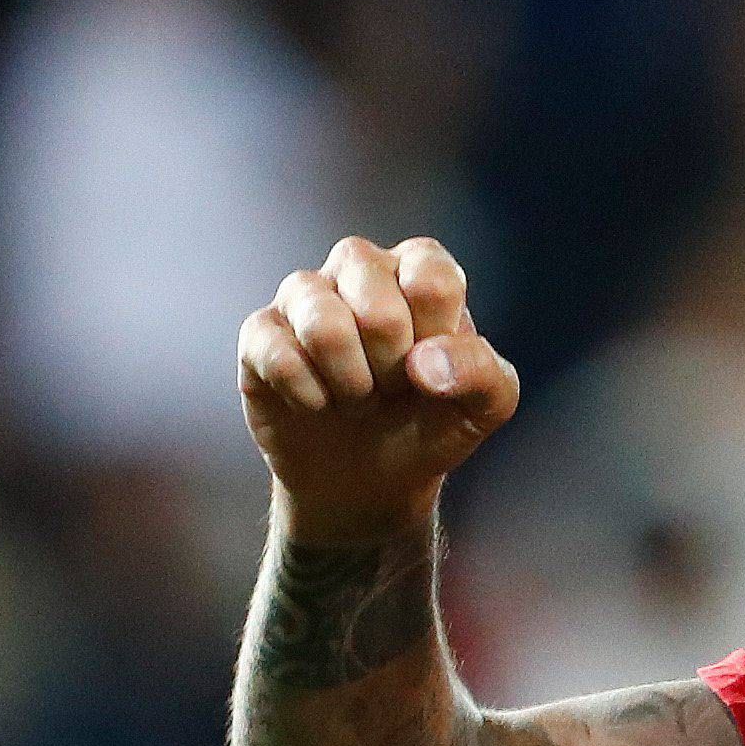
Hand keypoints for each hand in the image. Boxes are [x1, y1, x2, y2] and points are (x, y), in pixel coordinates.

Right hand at [238, 236, 520, 545]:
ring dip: (350, 382)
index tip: (434, 368)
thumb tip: (427, 363)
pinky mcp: (260, 334)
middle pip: (378, 308)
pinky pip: (277, 355)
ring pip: (322, 323)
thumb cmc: (430, 424)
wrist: (369, 479)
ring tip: (358, 397)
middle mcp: (359, 267)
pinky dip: (309, 396)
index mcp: (419, 268)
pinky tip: (318, 405)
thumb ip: (483, 375)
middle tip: (392, 388)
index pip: (432, 279)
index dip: (436, 340)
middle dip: (392, 369)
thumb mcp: (484, 407)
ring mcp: (305, 296)